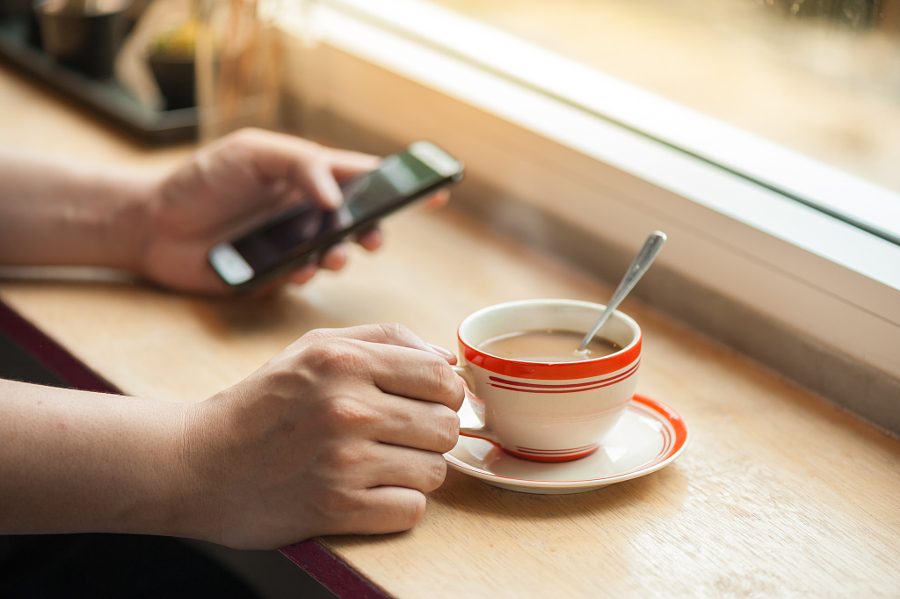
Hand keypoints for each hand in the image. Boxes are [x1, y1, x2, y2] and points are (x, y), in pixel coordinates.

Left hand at [138, 128, 385, 293]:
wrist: (151, 225)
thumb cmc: (202, 180)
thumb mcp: (251, 153)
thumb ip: (298, 165)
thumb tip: (337, 196)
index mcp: (308, 176)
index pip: (364, 177)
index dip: (401, 184)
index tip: (436, 190)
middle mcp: (308, 211)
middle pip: (360, 221)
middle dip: (375, 230)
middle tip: (372, 238)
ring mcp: (294, 244)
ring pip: (338, 253)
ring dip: (342, 254)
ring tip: (332, 254)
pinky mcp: (276, 275)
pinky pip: (305, 278)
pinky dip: (308, 274)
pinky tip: (295, 269)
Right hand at [180, 324, 463, 549]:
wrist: (196, 464)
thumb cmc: (262, 404)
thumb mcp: (313, 348)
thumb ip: (384, 340)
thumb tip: (446, 359)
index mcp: (344, 361)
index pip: (440, 376)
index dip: (445, 392)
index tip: (429, 403)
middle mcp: (347, 407)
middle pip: (446, 425)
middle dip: (431, 434)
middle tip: (400, 437)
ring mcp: (343, 461)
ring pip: (435, 470)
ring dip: (415, 471)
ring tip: (379, 464)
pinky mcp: (337, 509)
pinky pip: (411, 510)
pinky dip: (397, 505)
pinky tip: (368, 492)